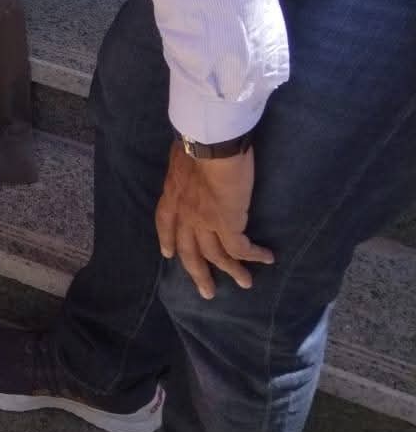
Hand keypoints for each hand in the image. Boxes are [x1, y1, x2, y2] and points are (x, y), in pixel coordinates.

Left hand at [155, 141, 272, 298]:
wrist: (211, 143)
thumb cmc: (198, 140)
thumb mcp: (183, 153)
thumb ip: (187, 165)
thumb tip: (194, 161)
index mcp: (172, 195)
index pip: (165, 222)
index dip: (167, 240)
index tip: (168, 254)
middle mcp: (185, 213)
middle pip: (188, 250)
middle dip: (197, 272)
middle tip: (206, 291)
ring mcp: (204, 222)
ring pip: (216, 256)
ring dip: (231, 271)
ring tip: (244, 284)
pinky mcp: (227, 225)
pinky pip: (241, 248)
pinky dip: (253, 256)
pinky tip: (266, 260)